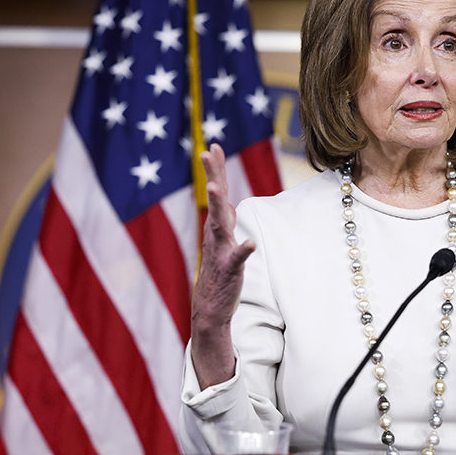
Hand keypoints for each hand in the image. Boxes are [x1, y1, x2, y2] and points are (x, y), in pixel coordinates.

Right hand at [190, 143, 256, 387]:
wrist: (210, 309)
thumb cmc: (220, 274)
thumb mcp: (224, 243)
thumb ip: (227, 222)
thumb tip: (231, 203)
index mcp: (218, 227)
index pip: (217, 192)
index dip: (215, 170)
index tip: (212, 145)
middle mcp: (217, 235)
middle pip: (215, 200)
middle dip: (212, 175)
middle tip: (206, 151)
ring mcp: (221, 251)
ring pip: (219, 225)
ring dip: (219, 207)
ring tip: (217, 189)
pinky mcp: (229, 269)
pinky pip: (237, 258)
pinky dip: (242, 249)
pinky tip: (249, 242)